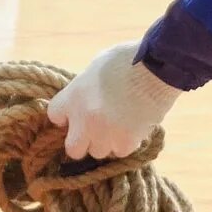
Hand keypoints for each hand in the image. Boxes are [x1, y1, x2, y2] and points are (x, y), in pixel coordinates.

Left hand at [46, 42, 181, 161]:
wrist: (156, 68)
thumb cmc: (127, 59)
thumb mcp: (96, 68)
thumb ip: (85, 88)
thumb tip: (85, 99)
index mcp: (73, 96)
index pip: (55, 116)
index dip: (66, 117)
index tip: (76, 115)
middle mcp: (84, 120)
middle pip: (73, 148)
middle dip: (83, 142)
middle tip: (96, 132)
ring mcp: (104, 134)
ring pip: (99, 152)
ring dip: (107, 143)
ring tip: (119, 127)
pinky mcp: (125, 142)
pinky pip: (120, 152)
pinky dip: (126, 143)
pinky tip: (134, 128)